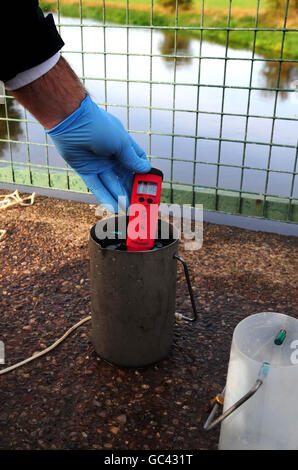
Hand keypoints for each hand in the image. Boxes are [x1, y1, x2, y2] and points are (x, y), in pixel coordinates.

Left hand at [46, 94, 150, 211]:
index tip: (150, 186)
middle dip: (132, 190)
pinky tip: (113, 206)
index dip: (144, 174)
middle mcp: (112, 156)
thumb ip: (132, 159)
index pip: (137, 162)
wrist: (70, 120)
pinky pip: (96, 186)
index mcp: (123, 146)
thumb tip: (145, 169)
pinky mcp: (85, 170)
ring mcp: (99, 164)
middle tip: (140, 203)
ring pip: (112, 184)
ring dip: (120, 197)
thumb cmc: (98, 125)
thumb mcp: (121, 143)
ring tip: (128, 209)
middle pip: (125, 177)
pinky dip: (104, 196)